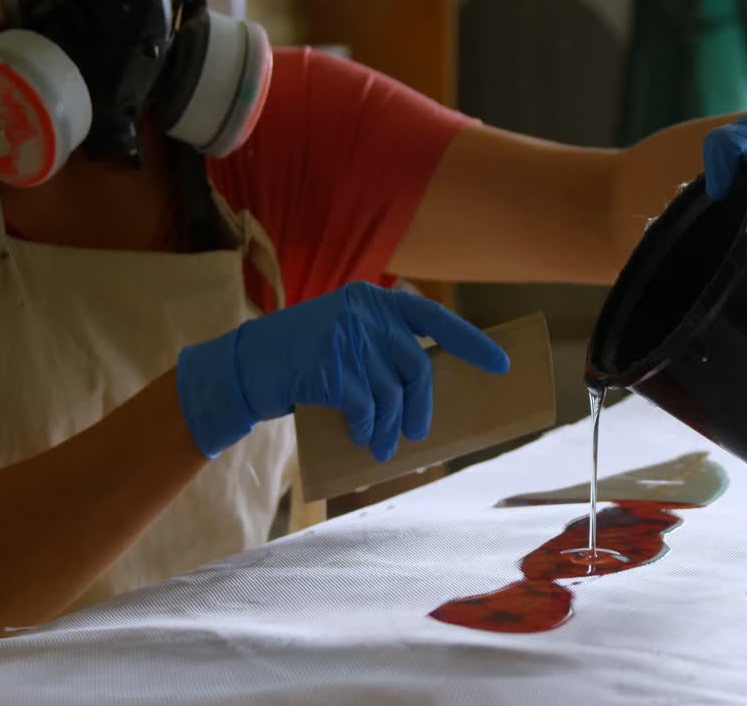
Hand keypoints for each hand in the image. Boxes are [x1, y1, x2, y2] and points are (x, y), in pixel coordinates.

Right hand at [177, 282, 510, 459]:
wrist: (244, 365)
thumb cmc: (299, 357)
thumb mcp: (342, 332)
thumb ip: (380, 345)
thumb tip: (423, 389)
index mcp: (372, 299)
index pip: (433, 317)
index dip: (471, 342)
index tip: (502, 365)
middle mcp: (364, 312)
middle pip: (416, 365)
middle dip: (420, 405)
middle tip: (417, 432)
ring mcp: (347, 338)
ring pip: (391, 393)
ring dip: (391, 426)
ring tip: (385, 447)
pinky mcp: (330, 368)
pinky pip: (365, 407)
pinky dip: (368, 428)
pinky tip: (363, 438)